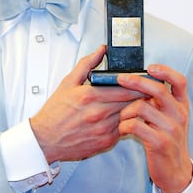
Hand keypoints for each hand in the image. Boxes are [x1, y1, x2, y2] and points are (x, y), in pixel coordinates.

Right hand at [30, 46, 145, 163]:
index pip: (125, 87)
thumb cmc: (55, 112)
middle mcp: (99, 113)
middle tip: (147, 90)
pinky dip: (126, 122)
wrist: (45, 139)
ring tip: (138, 103)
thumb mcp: (68, 83)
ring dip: (135, 109)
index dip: (139, 83)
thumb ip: (87, 64)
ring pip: (130, 115)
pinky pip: (124, 129)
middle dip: (141, 95)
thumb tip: (101, 50)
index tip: (143, 80)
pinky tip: (123, 117)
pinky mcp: (106, 142)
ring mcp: (103, 129)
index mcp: (90, 95)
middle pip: (132, 101)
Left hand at [117, 65, 192, 192]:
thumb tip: (138, 82)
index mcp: (182, 106)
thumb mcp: (169, 118)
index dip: (166, 71)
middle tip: (120, 79)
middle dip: (136, 81)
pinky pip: (135, 125)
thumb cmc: (166, 140)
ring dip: (125, 110)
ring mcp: (171, 129)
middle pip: (158, 89)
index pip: (180, 81)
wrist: (175, 171)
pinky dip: (124, 125)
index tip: (150, 67)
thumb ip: (159, 102)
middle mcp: (179, 114)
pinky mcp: (160, 142)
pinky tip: (123, 130)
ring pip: (141, 106)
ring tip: (122, 118)